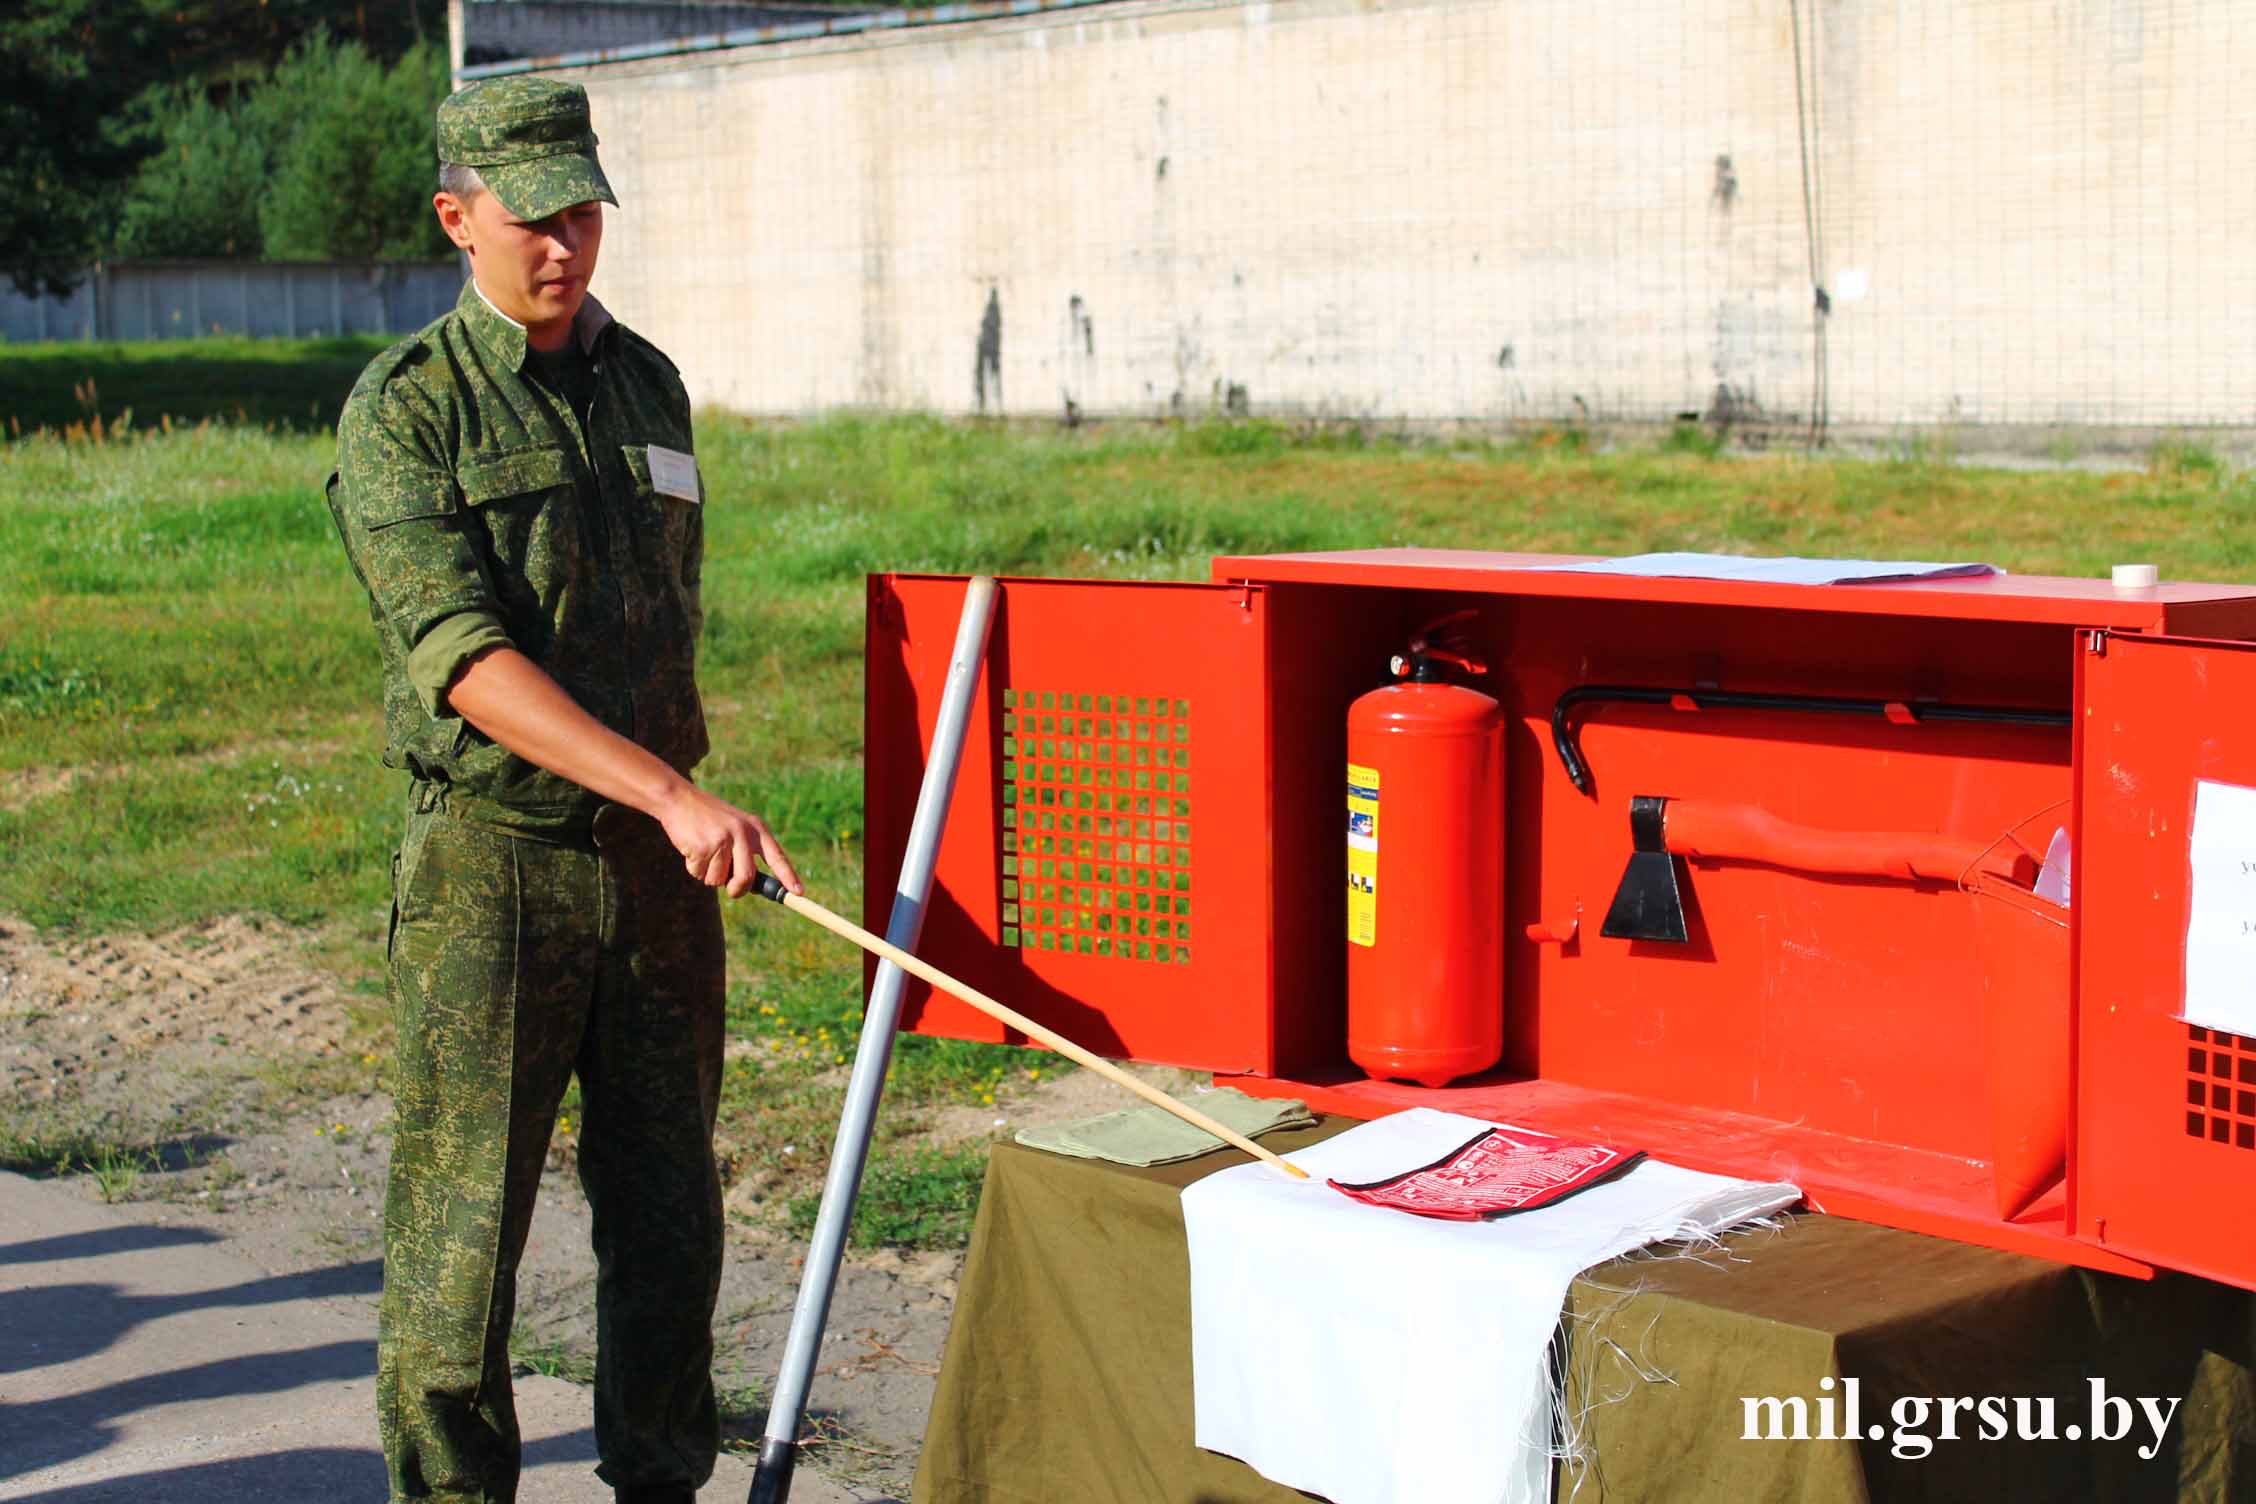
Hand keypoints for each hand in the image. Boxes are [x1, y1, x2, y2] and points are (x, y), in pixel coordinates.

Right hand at [655, 783, 803, 899]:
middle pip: (747, 878)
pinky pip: (699, 874)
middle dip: (737, 890)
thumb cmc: (708, 818)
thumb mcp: (735, 828)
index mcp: (755, 828)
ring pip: (718, 880)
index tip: (799, 893)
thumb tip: (752, 886)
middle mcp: (742, 833)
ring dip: (708, 874)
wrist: (679, 799)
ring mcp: (722, 840)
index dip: (788, 876)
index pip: (777, 856)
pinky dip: (694, 868)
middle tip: (731, 890)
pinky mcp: (703, 847)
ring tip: (703, 851)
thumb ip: (745, 852)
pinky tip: (691, 848)